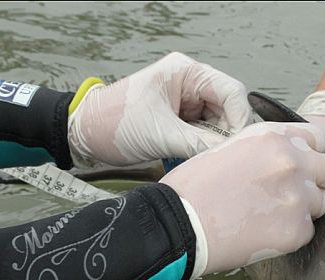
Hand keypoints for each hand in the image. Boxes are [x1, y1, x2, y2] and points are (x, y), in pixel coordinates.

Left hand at [68, 52, 252, 166]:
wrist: (84, 135)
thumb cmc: (114, 123)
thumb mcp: (161, 135)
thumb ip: (200, 145)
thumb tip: (232, 157)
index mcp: (186, 73)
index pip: (232, 92)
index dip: (241, 120)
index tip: (240, 147)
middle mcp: (191, 84)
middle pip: (230, 109)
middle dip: (230, 135)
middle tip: (228, 159)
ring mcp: (187, 103)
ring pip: (220, 125)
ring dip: (218, 144)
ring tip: (212, 162)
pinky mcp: (182, 121)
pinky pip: (206, 135)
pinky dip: (206, 149)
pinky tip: (202, 161)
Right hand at [160, 122, 324, 277]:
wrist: (179, 224)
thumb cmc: (195, 188)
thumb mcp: (231, 148)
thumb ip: (266, 148)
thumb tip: (286, 156)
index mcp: (273, 137)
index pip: (316, 139)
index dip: (309, 153)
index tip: (299, 166)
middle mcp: (291, 162)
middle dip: (313, 181)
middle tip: (287, 194)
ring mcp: (297, 197)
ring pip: (321, 202)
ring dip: (302, 209)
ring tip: (268, 216)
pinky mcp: (296, 230)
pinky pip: (307, 231)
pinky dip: (290, 234)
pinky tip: (263, 232)